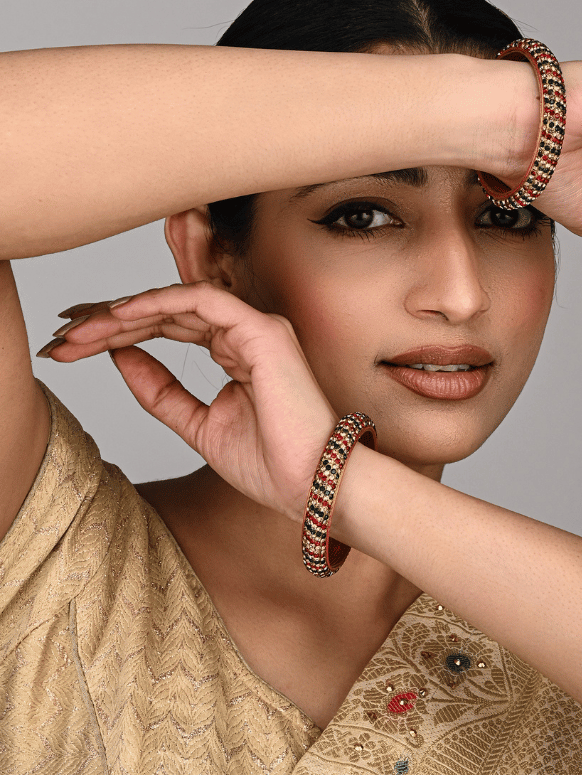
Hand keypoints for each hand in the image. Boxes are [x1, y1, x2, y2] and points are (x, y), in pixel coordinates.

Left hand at [43, 283, 336, 521]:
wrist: (312, 482)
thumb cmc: (272, 462)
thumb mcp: (198, 425)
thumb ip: (160, 391)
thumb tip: (120, 358)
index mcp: (239, 353)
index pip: (174, 328)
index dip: (125, 333)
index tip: (77, 348)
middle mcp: (249, 333)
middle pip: (171, 313)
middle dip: (115, 323)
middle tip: (67, 338)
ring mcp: (259, 328)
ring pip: (182, 302)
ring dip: (129, 312)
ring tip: (85, 330)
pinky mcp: (263, 331)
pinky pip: (204, 301)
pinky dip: (161, 302)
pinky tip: (124, 315)